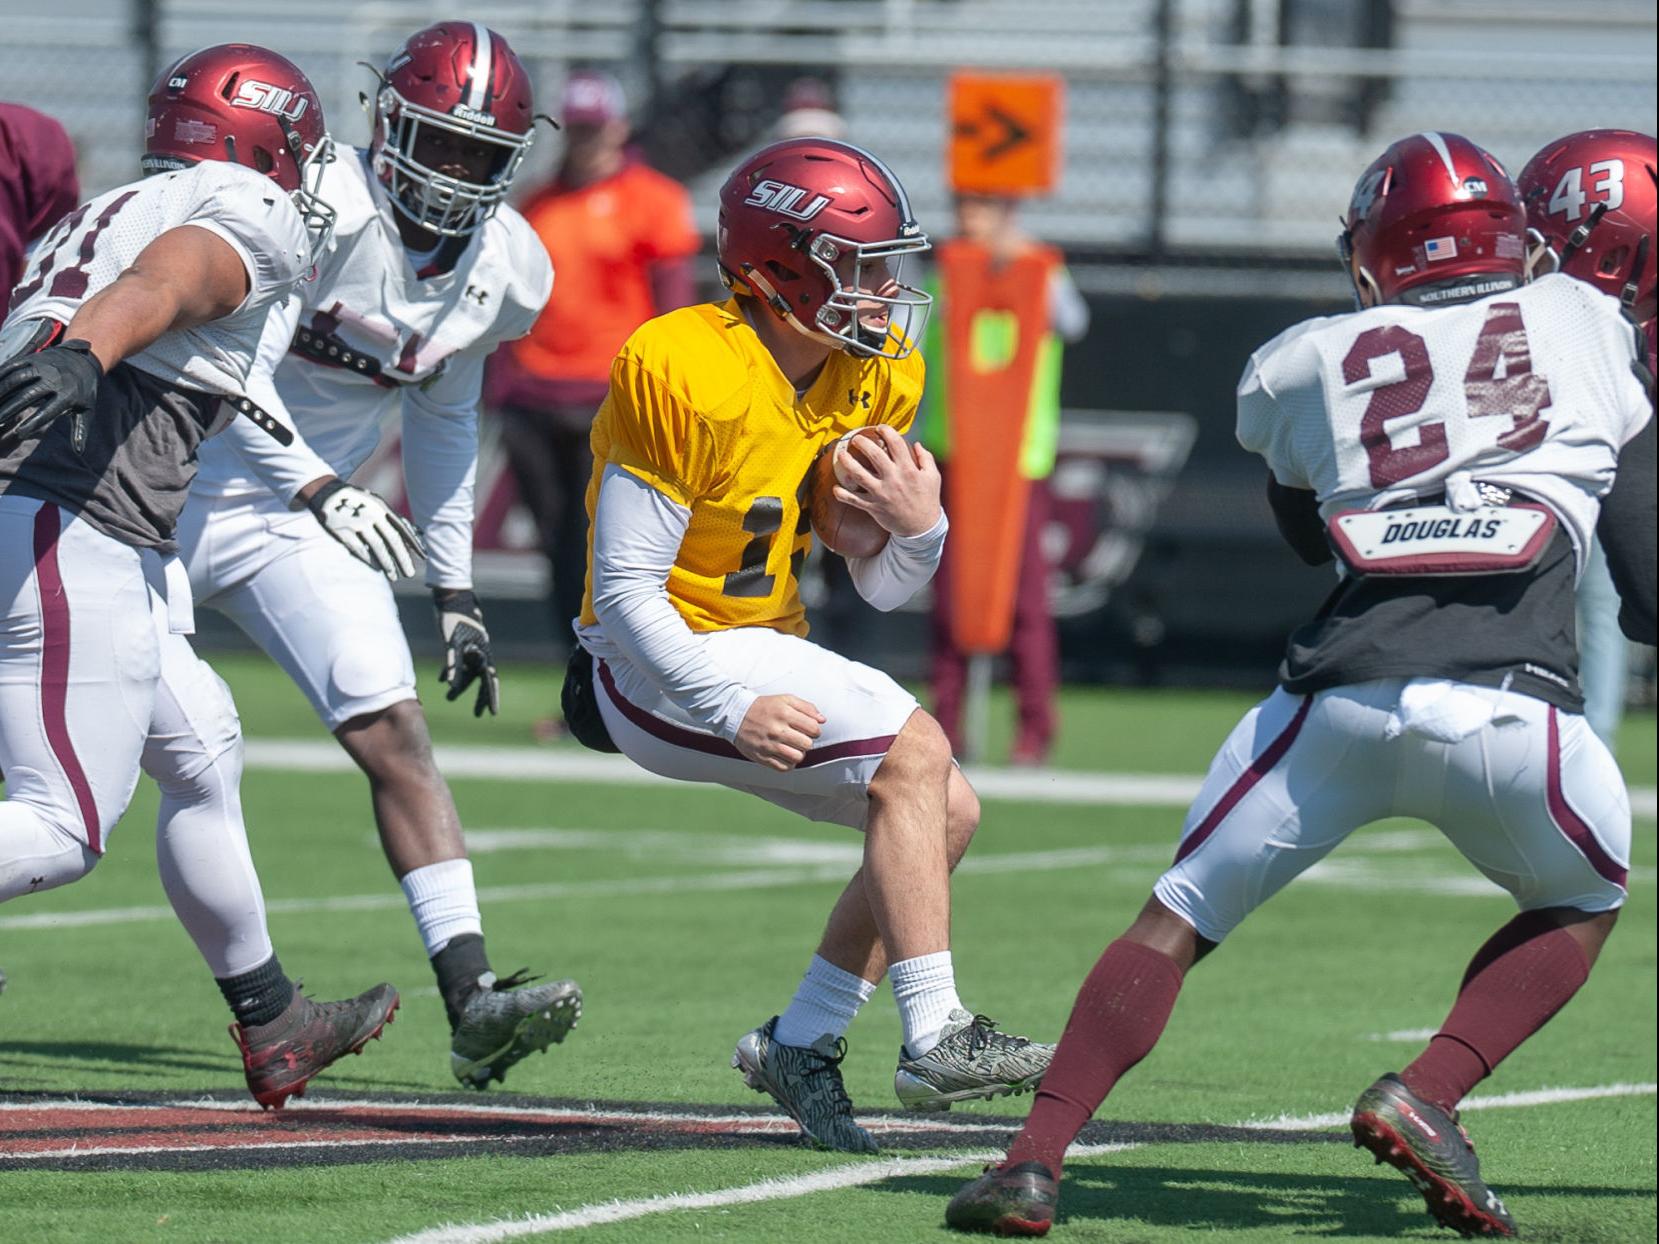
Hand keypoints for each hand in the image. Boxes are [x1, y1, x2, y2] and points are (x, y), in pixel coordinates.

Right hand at [0, 340, 102, 447]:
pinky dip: (0, 376)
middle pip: (27, 395)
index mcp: (68, 394)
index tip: (20, 433)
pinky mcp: (32, 359)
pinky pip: (12, 367)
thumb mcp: (87, 410)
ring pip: (16, 379)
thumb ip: (81, 430)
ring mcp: (41, 367)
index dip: (33, 422)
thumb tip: (79, 452)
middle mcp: (54, 379)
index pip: (48, 411)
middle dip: (10, 409)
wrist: (84, 360)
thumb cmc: (83, 392)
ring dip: (1, 391)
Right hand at [305, 478, 425, 579]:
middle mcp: (372, 515)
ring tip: (394, 576)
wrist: (326, 493)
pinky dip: (369, 560)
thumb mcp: (375, 503)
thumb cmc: (357, 502)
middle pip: (392, 540)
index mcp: (382, 508)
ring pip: (377, 547)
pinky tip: (376, 569)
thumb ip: (391, 518)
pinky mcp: (343, 531)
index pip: (402, 528)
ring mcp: (357, 523)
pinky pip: (359, 549)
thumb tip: (414, 534)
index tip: (423, 556)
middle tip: (409, 573)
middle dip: (402, 559)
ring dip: (387, 564)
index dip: (414, 544)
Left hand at [434, 588, 499, 716]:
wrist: (451, 598)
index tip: (492, 713)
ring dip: (459, 686)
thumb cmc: (453, 620)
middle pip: (481, 680)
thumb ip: (453, 664)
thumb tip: (450, 685)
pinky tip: (441, 681)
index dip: (491, 698)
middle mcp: (479, 653)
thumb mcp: (452, 643)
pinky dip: (450, 671)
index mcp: (483, 654)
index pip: (489, 681)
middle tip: (478, 714)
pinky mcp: (460, 644)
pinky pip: (457, 663)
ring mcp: (470, 649)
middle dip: (479, 698)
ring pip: (467, 672)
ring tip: (448, 698)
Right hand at [735, 694, 824, 770]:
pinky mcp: (761, 757)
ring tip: (792, 747)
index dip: (815, 730)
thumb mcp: (785, 699)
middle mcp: (776, 730)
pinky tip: (785, 755)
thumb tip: (823, 720)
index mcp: (784, 713)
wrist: (736, 715)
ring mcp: (768, 745)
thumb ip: (807, 707)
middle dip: (806, 742)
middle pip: (807, 744)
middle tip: (798, 738)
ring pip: (797, 757)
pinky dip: (788, 763)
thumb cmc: (766, 707)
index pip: (813, 728)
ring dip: (798, 754)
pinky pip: (784, 767)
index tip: (808, 729)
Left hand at [830, 424, 942, 537]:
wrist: (921, 528)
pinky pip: (854, 500)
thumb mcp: (933, 477)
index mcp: (908, 469)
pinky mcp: (873, 507)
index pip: (896, 443)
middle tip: (856, 439)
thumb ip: (926, 458)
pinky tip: (835, 488)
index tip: (880, 428)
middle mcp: (893, 479)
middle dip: (863, 443)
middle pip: (874, 455)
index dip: (886, 431)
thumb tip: (916, 444)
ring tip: (841, 454)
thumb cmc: (927, 500)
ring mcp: (881, 493)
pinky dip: (843, 495)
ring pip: (859, 475)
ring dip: (848, 463)